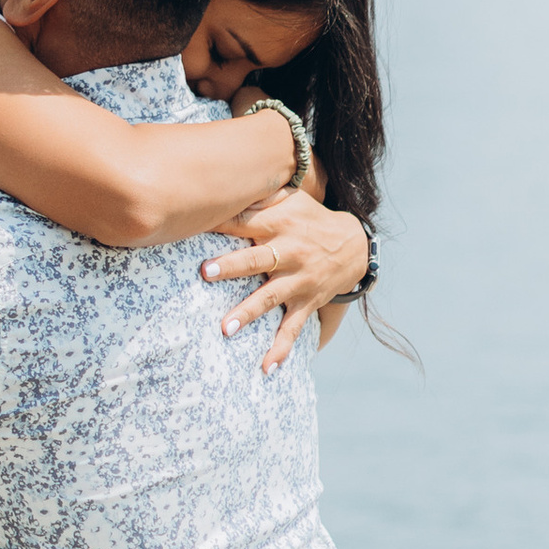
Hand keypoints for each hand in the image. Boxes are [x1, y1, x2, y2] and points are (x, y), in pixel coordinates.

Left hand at [197, 190, 370, 368]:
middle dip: (231, 266)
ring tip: (226, 329)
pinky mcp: (306, 302)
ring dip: (248, 312)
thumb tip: (227, 178)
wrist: (354, 245)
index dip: (221, 223)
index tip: (193, 223)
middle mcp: (289, 252)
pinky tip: (266, 369)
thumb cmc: (310, 218)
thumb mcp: (292, 199)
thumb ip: (262, 193)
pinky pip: (293, 329)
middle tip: (205, 272)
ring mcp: (298, 280)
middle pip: (256, 259)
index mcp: (279, 224)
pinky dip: (280, 350)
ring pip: (270, 298)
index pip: (245, 221)